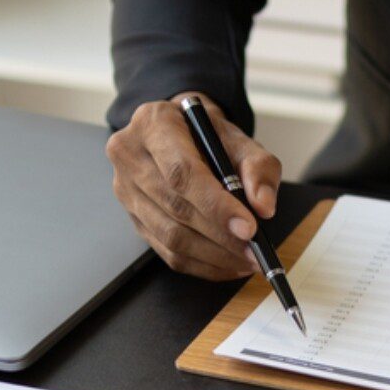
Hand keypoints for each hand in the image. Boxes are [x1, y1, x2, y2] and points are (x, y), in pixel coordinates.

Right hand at [106, 92, 281, 280]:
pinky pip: (168, 252)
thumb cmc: (209, 137)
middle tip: (255, 251)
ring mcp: (126, 190)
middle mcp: (130, 155)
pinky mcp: (134, 219)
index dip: (216, 205)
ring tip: (248, 260)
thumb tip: (263, 206)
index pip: (182, 173)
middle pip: (176, 208)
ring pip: (171, 236)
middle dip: (222, 237)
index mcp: (154, 124)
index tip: (249, 228)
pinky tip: (229, 264)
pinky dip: (203, 265)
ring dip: (215, 256)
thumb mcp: (241, 139)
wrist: (183, 135)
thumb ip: (258, 168)